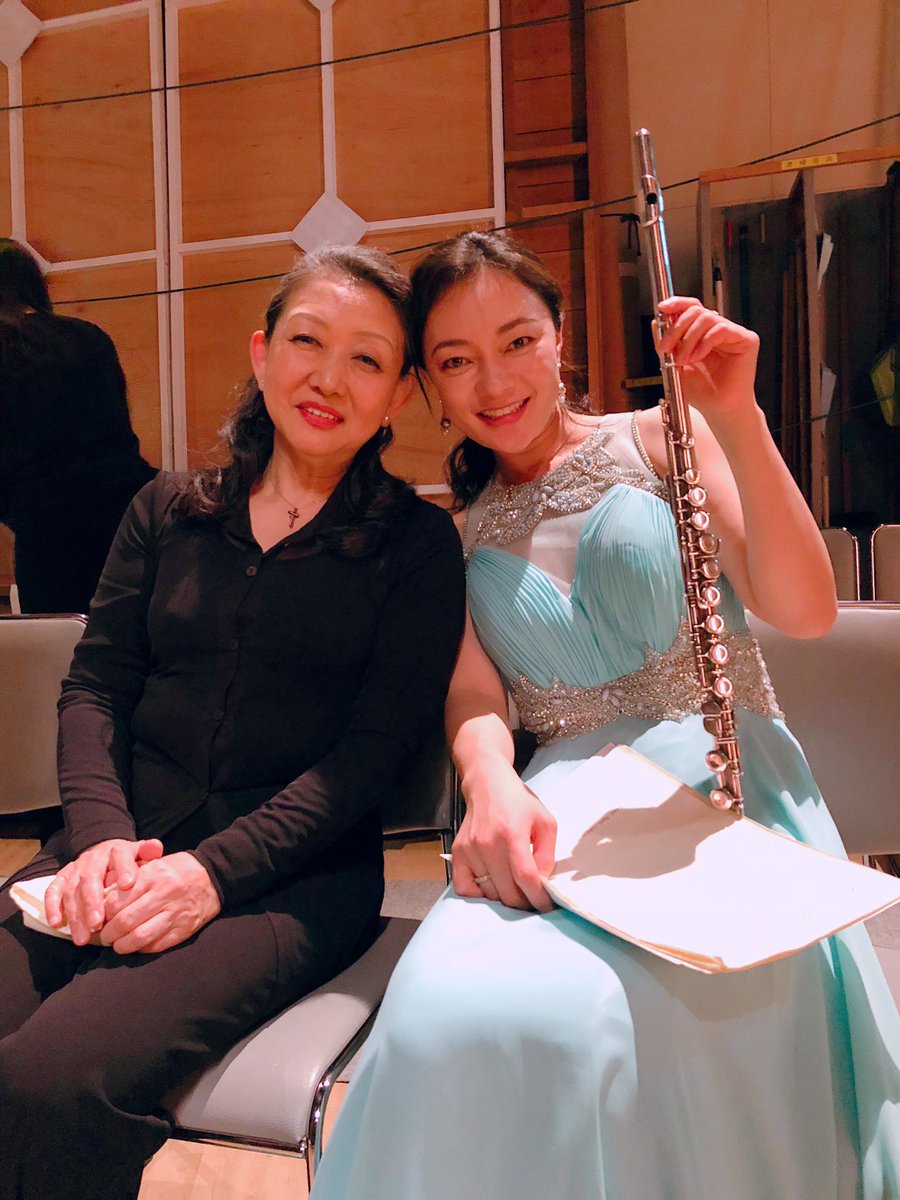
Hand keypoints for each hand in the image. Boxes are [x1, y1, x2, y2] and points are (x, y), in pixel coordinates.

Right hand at [44, 837, 163, 945]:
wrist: (103, 852)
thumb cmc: (125, 861)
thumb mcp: (138, 853)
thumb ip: (147, 852)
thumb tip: (156, 848)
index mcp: (115, 850)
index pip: (120, 856)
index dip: (123, 869)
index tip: (129, 884)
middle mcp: (93, 859)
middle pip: (90, 878)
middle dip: (93, 902)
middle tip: (98, 923)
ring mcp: (75, 869)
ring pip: (72, 890)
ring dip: (76, 914)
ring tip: (83, 936)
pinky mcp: (62, 878)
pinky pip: (53, 891)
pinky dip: (52, 907)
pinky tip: (57, 924)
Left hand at [99, 852, 220, 954]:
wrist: (213, 876)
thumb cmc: (176, 870)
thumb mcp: (152, 865)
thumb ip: (127, 880)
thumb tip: (99, 899)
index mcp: (153, 876)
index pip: (117, 900)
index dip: (101, 914)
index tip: (97, 919)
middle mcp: (163, 894)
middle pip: (125, 921)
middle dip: (109, 933)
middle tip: (104, 936)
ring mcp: (175, 913)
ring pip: (139, 937)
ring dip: (122, 945)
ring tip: (117, 945)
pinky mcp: (184, 929)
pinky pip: (156, 945)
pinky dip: (141, 949)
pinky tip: (136, 945)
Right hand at [452, 773, 556, 912]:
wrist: (487, 784)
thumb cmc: (518, 803)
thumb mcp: (545, 822)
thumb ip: (547, 855)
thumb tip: (542, 882)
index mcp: (512, 834)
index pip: (525, 878)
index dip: (538, 898)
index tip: (546, 905)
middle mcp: (488, 844)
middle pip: (507, 892)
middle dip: (524, 902)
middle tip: (532, 899)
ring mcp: (469, 850)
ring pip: (489, 893)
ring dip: (505, 897)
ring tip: (514, 887)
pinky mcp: (457, 853)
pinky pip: (464, 888)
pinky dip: (479, 894)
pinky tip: (491, 885)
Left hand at [655, 296, 759, 424]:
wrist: (717, 409)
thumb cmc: (700, 391)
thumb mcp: (674, 364)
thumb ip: (666, 344)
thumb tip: (656, 321)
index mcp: (703, 332)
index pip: (692, 307)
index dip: (677, 304)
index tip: (662, 309)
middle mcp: (719, 329)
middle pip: (696, 310)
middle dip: (676, 327)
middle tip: (666, 347)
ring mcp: (733, 333)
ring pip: (706, 318)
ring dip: (689, 339)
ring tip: (684, 359)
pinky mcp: (747, 340)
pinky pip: (721, 329)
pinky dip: (705, 342)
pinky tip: (699, 357)